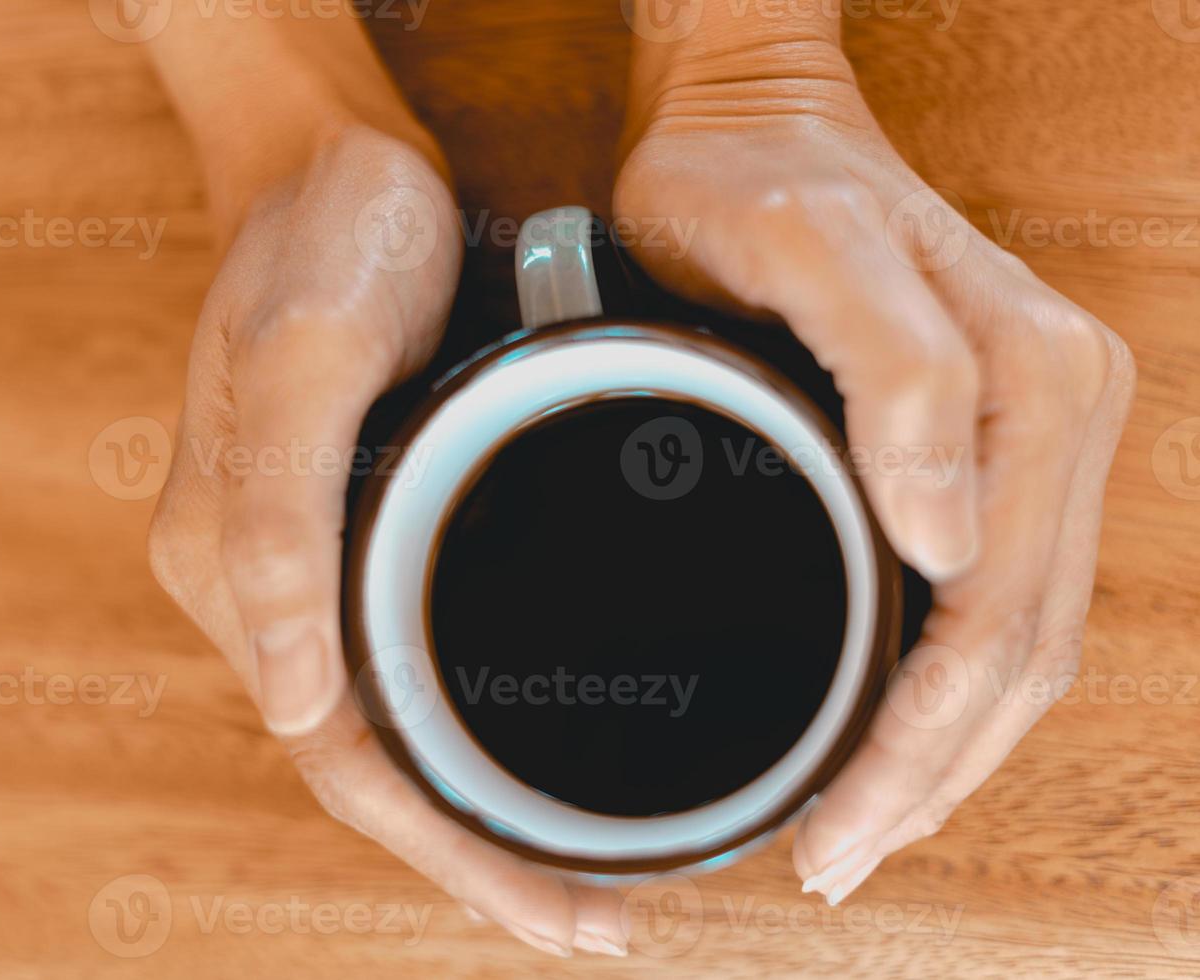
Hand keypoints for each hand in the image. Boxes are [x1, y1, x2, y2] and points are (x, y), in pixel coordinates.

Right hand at [148, 126, 626, 956]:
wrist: (331, 162)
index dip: (453, 853)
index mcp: (232, 570)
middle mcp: (265, 589)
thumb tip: (297, 701)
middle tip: (599, 922)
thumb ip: (279, 520)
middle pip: (373, 769)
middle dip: (481, 860)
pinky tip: (543, 752)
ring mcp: (312, 566)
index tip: (564, 915)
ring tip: (585, 874)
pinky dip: (476, 731)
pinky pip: (411, 663)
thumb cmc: (324, 239)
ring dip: (484, 814)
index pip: (342, 760)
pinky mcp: (360, 529)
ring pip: (395, 732)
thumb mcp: (304, 352)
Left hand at [615, 39, 1133, 903]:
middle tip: (832, 864)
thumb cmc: (759, 179)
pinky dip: (948, 693)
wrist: (754, 121)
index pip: (998, 616)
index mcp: (1040, 385)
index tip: (834, 833)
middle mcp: (1059, 420)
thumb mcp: (812, 250)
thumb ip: (903, 375)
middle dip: (933, 777)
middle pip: (1021, 652)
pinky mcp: (989, 449)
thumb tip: (950, 542)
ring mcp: (1034, 439)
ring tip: (859, 834)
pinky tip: (891, 739)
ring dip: (948, 755)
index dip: (922, 745)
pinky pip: (994, 601)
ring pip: (1019, 645)